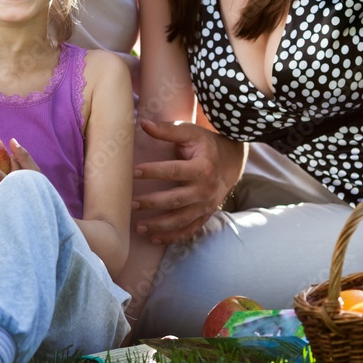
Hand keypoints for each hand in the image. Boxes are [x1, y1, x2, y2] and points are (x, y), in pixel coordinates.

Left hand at [131, 119, 244, 244]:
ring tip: (138, 227)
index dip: (153, 172)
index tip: (134, 172)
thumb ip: (167, 130)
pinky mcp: (205, 215)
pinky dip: (172, 237)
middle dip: (152, 203)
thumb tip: (142, 124)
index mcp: (203, 167)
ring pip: (181, 220)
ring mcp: (207, 205)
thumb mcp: (190, 132)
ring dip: (159, 226)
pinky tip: (154, 239)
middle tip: (131, 204)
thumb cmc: (205, 144)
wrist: (231, 162)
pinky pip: (189, 230)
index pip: (174, 171)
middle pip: (176, 200)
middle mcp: (206, 190)